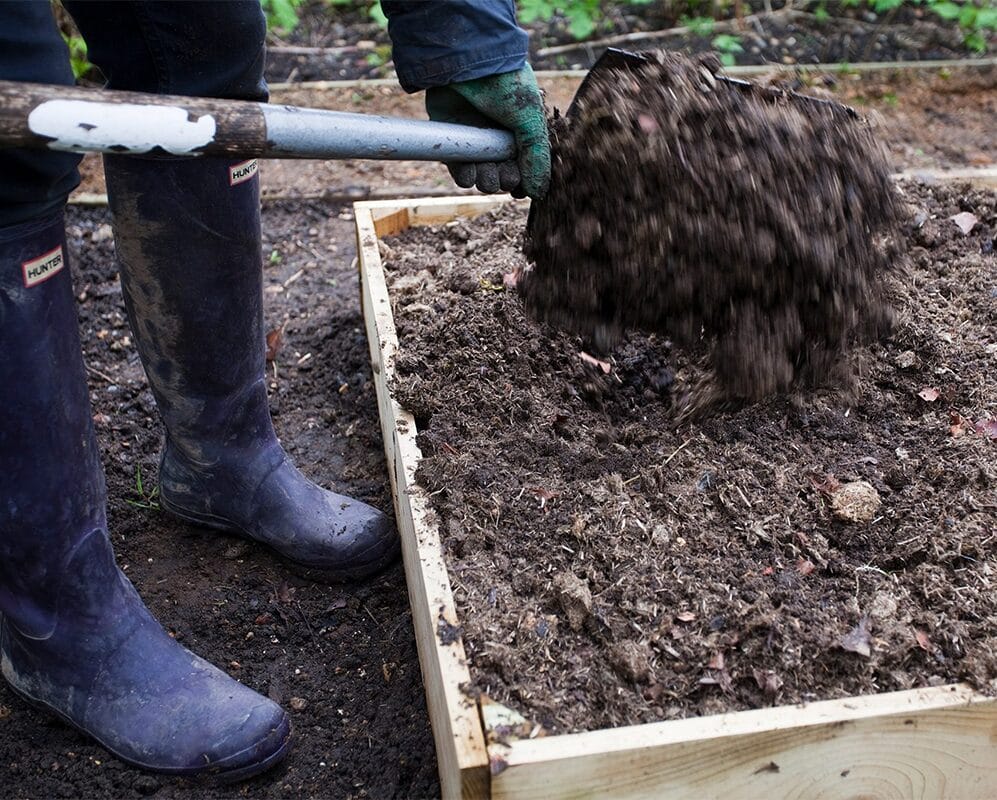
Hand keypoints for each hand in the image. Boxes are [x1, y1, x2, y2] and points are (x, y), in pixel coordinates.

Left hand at [425, 65, 549, 199]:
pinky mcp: (453, 142)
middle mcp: (499, 139)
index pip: (527, 168)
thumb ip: (536, 157)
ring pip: (482, 177)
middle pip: (504, 177)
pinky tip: (471, 174)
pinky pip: (460, 170)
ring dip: (486, 181)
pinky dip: (465, 177)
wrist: (467, 64)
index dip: (525, 181)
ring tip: (489, 174)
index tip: (523, 187)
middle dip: (505, 180)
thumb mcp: (531, 121)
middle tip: (506, 175)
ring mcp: (476, 141)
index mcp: (522, 133)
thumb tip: (538, 193)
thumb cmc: (505, 86)